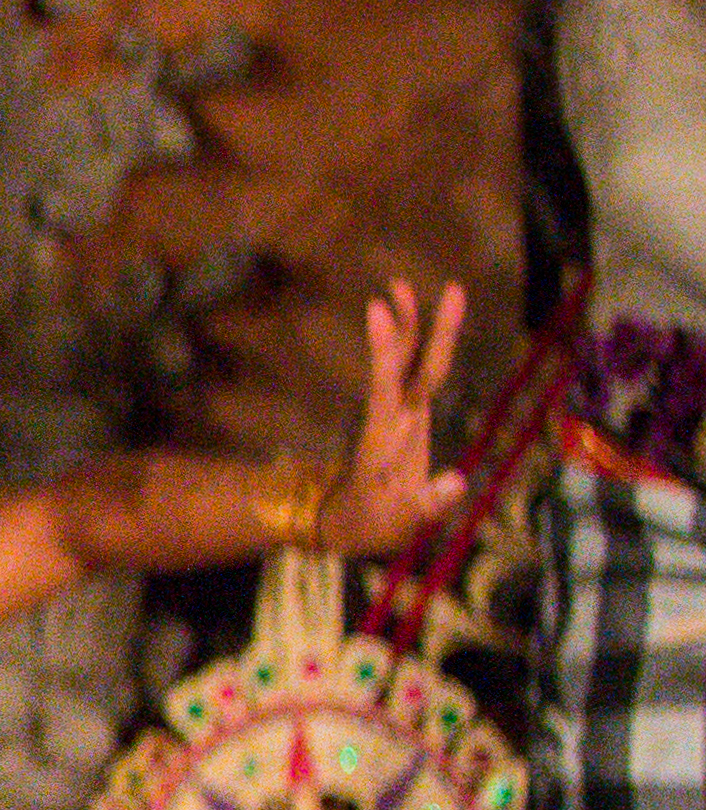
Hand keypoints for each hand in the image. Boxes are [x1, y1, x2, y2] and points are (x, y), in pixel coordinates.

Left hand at [317, 276, 472, 556]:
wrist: (354, 524)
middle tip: (398, 284)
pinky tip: (429, 322)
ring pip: (408, 363)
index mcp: (386, 437)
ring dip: (409, 325)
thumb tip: (455, 481)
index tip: (376, 311)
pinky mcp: (410, 416)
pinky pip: (418, 375)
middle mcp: (391, 418)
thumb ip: (427, 504)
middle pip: (402, 366)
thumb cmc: (377, 524)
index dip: (387, 351)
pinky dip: (423, 347)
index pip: (388, 387)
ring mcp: (400, 414)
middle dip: (406, 327)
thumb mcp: (401, 523)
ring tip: (401, 285)